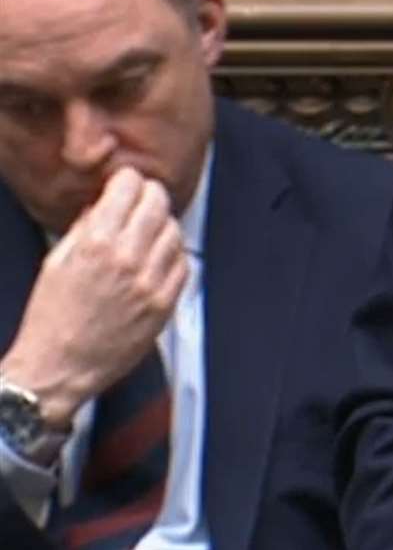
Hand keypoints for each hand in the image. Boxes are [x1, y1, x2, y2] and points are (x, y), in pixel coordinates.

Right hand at [0, 169, 187, 436]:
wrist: (59, 368)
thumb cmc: (52, 320)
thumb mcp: (56, 262)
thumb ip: (84, 228)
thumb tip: (103, 205)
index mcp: (96, 243)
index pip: (129, 186)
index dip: (128, 181)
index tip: (126, 184)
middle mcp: (127, 257)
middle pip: (158, 202)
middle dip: (149, 196)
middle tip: (141, 202)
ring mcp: (150, 280)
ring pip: (175, 230)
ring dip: (162, 226)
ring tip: (147, 234)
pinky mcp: (165, 302)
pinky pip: (184, 263)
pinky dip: (173, 255)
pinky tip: (157, 260)